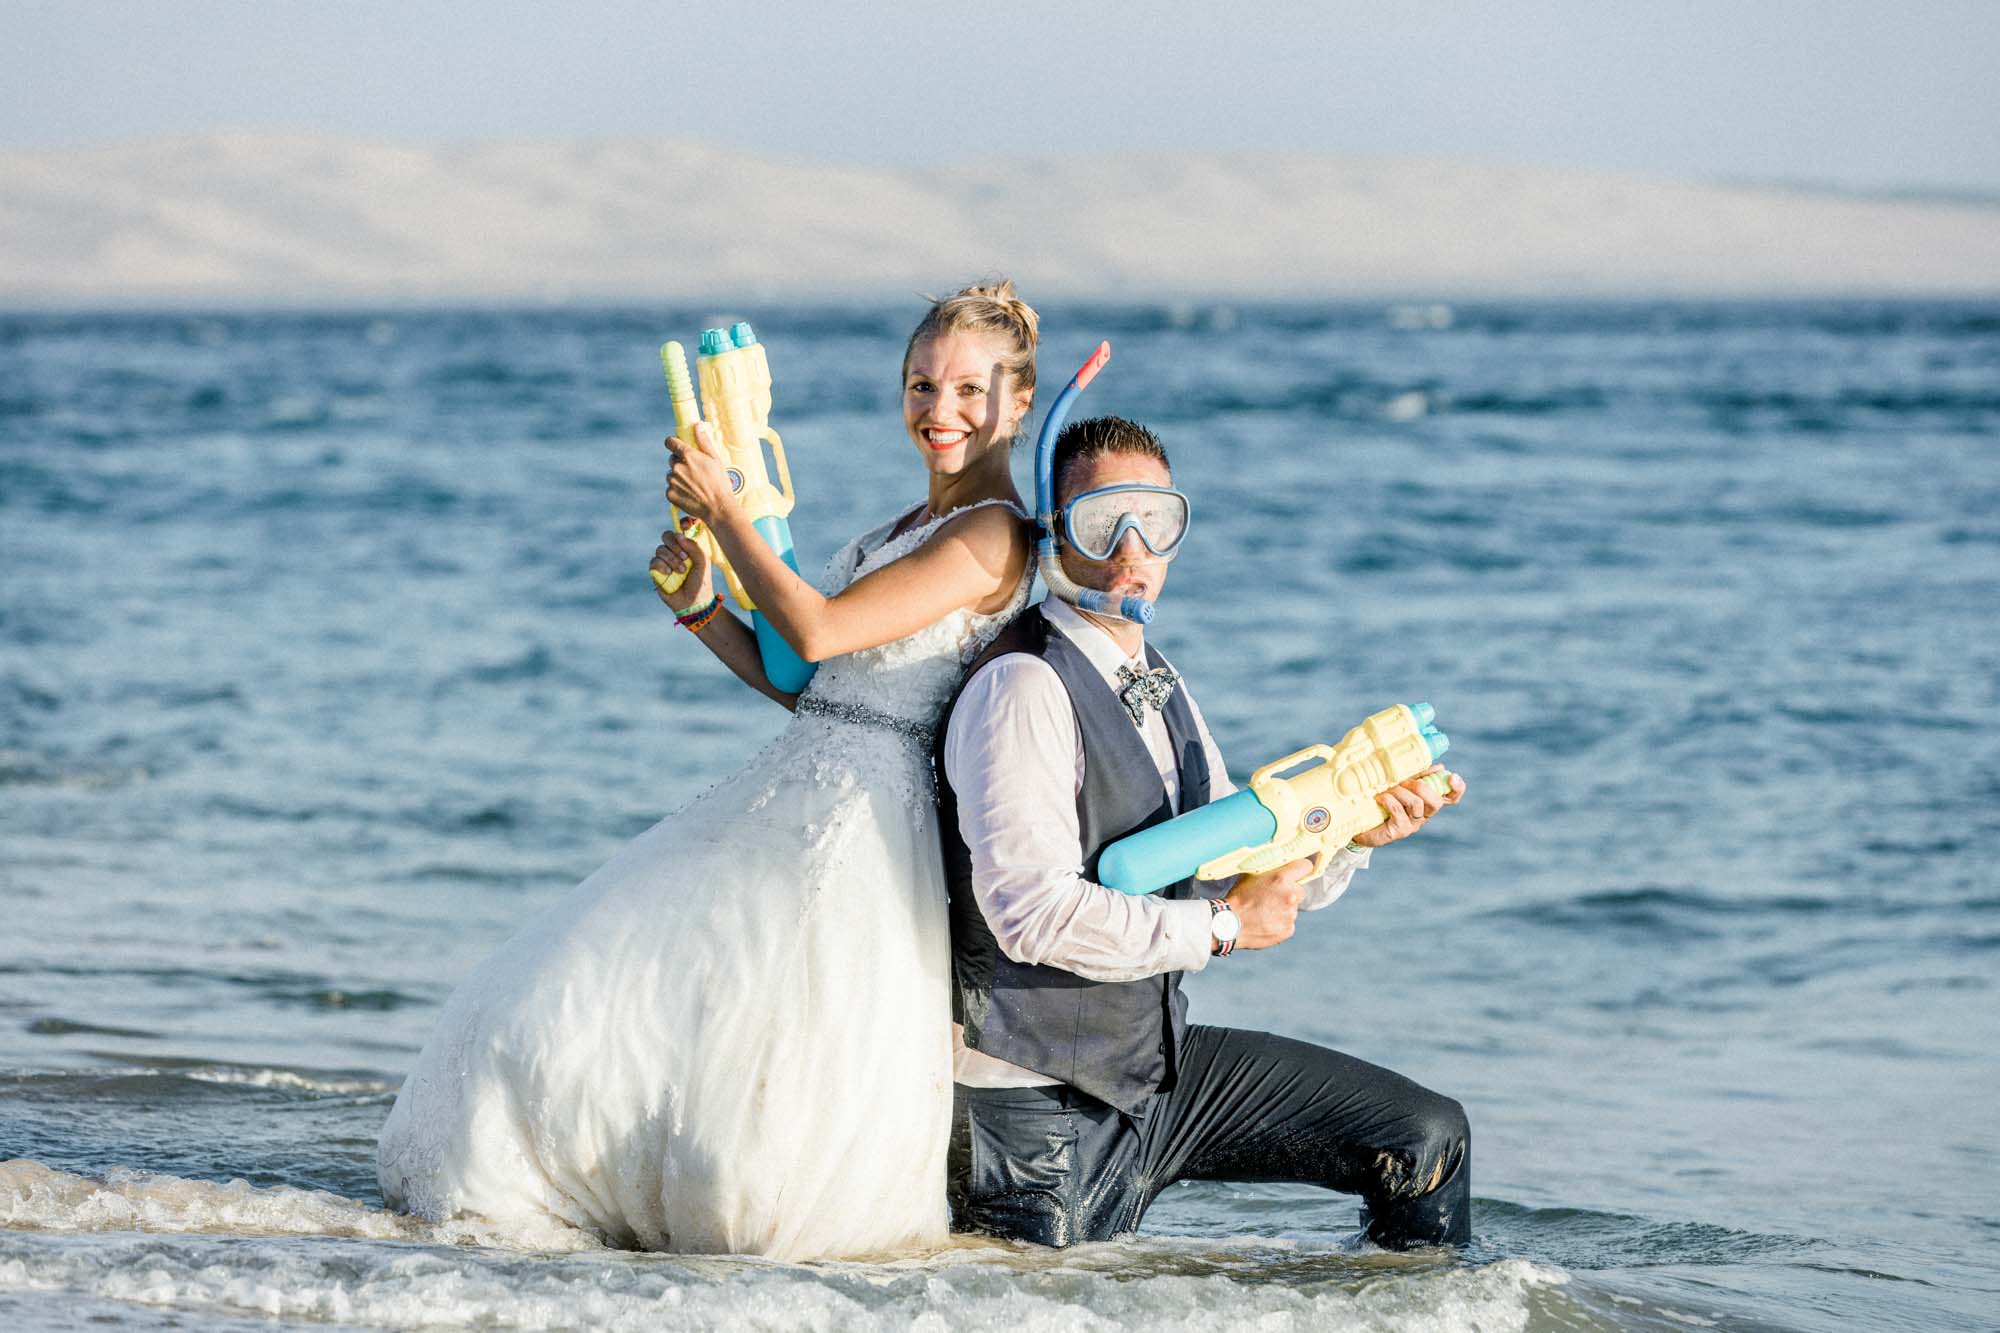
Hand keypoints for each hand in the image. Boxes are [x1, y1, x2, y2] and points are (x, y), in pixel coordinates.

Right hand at [650, 527, 712, 613]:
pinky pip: (653, 561)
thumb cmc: (701, 582)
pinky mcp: (656, 571)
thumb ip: (693, 546)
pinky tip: (669, 573)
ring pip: (660, 549)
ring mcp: (664, 561)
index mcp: (687, 547)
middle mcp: (675, 551)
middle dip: (674, 545)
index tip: (685, 525)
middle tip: (684, 557)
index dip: (681, 524)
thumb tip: (679, 534)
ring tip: (681, 571)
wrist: (694, 602)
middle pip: (666, 536)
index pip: (680, 529)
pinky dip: (661, 565)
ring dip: (671, 558)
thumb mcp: (702, 562)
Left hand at [664, 421, 736, 524]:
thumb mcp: (715, 459)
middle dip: (680, 463)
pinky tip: (689, 493)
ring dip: (678, 477)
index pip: (670, 442)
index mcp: (688, 456)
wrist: (717, 507)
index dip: (673, 444)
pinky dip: (677, 490)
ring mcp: (672, 481)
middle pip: (672, 460)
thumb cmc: (720, 483)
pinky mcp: (670, 494)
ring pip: (671, 474)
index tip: (676, 447)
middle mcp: (677, 467)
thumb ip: (704, 442)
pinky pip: (670, 488)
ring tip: (693, 485)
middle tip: (694, 472)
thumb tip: (697, 426)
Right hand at [1224, 857, 1311, 949]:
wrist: (1230, 925)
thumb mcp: (1251, 876)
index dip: (1301, 869)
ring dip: (1283, 910)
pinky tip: (1265, 923)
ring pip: (1293, 909)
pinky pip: (1288, 924)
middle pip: (1301, 890)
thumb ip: (1269, 871)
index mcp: (1281, 878)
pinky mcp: (1288, 930)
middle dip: (1291, 893)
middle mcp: (1290, 895)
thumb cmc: (1238, 898)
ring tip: (1265, 913)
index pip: (1305, 866)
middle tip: (1274, 897)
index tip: (1299, 872)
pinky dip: (1280, 924)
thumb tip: (1279, 867)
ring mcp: (1290, 914)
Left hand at [1349, 765, 1464, 849]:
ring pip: (1417, 804)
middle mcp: (1423, 814)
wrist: (1358, 820)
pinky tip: (1380, 797)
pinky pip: (1399, 811)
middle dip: (1420, 786)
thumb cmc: (1379, 800)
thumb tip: (1437, 766)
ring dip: (1400, 792)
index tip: (1451, 776)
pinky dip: (1389, 800)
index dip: (1457, 788)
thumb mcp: (1398, 784)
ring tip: (1385, 790)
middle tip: (1402, 781)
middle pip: (1436, 801)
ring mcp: (1413, 824)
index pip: (1451, 798)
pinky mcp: (1399, 831)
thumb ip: (1416, 775)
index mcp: (1427, 801)